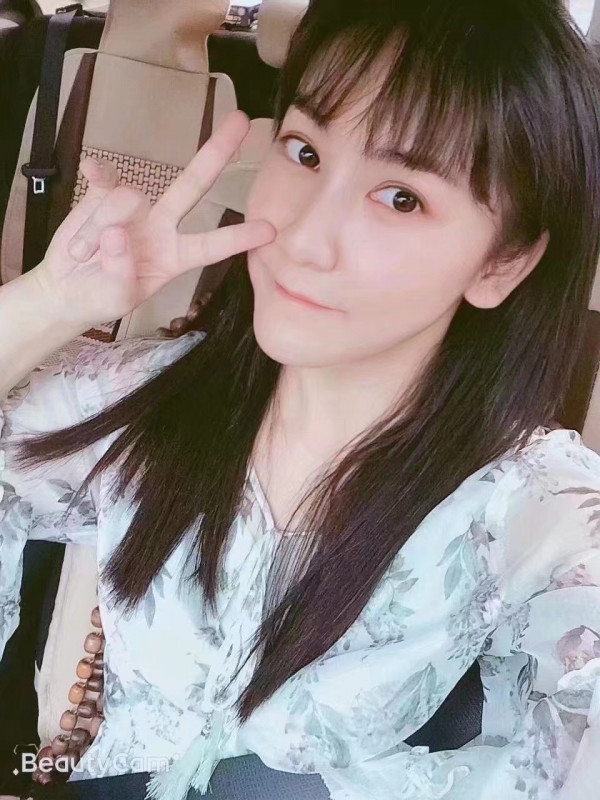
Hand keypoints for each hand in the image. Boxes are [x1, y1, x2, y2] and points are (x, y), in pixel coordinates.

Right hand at [31, 110, 274, 330]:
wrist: (65, 289)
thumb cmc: (101, 298)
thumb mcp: (115, 299)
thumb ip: (121, 272)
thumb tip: (118, 233)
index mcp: (176, 256)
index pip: (212, 245)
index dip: (239, 238)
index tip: (270, 231)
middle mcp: (163, 226)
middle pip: (194, 185)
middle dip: (216, 154)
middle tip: (242, 120)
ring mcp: (134, 208)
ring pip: (126, 199)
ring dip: (99, 229)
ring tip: (82, 254)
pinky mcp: (103, 194)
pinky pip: (104, 178)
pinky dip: (97, 175)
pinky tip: (90, 171)